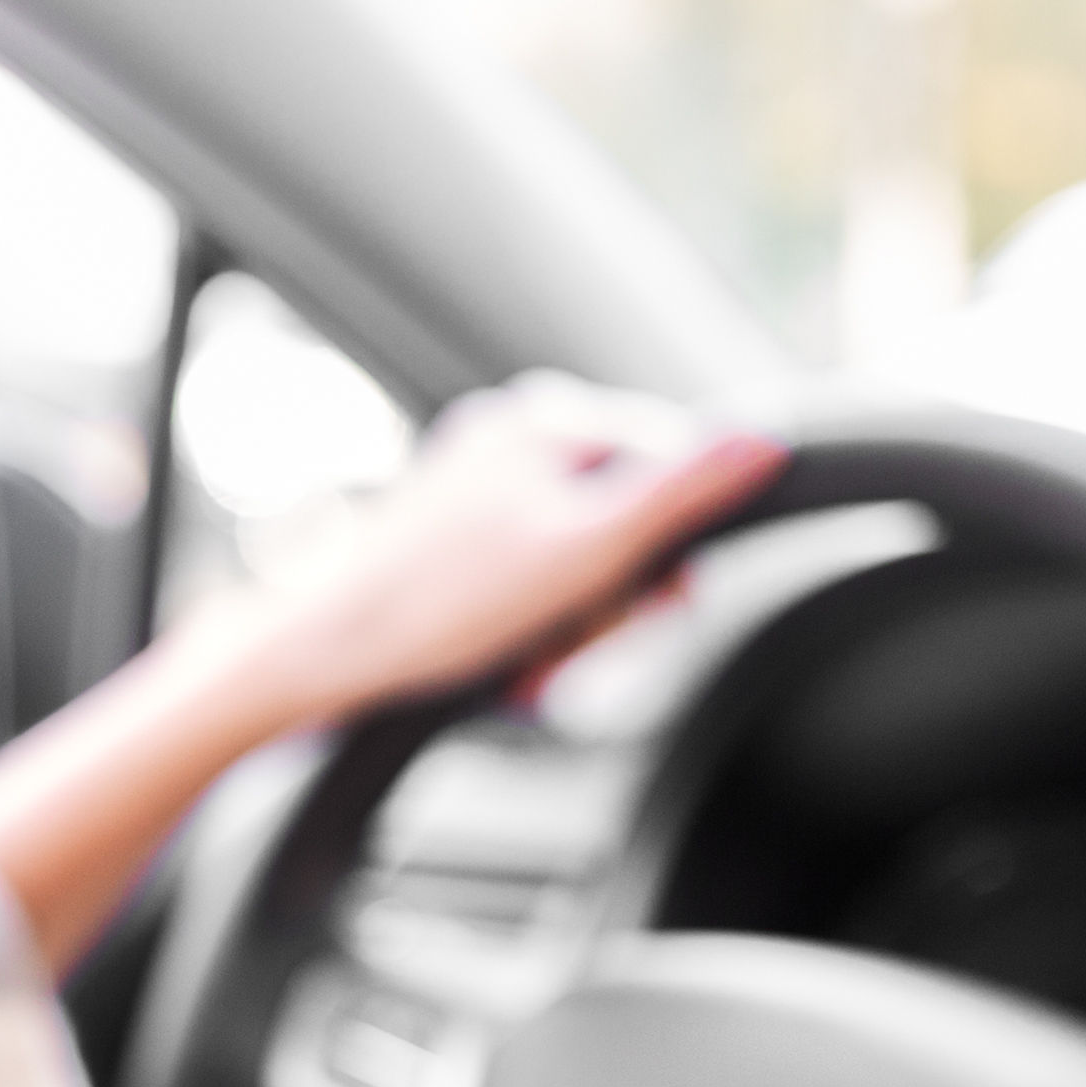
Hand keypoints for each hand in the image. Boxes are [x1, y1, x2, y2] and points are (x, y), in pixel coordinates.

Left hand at [207, 374, 784, 726]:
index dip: (671, 555)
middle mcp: (512, 440)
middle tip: (563, 644)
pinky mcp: (453, 547)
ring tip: (519, 662)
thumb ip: (680, 494)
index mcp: (547, 419)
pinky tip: (495, 666)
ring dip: (567, 633)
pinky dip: (525, 638)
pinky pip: (530, 593)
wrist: (320, 662)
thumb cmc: (441, 607)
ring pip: (580, 570)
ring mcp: (479, 491)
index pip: (675, 474)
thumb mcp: (585, 551)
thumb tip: (765, 441)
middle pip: (627, 526)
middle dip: (608, 604)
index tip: (644, 606)